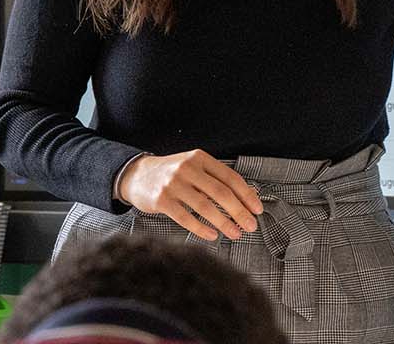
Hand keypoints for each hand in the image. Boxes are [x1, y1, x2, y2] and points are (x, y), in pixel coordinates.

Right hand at [117, 150, 262, 240]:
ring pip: (205, 206)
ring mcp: (173, 184)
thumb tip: (248, 197)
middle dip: (239, 212)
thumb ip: (216, 178)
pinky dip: (201, 228)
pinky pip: (186, 218)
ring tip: (235, 234)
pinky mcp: (161, 200)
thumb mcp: (194, 167)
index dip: (247, 195)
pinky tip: (212, 235)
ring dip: (223, 223)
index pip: (230, 177)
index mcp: (199, 158)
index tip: (257, 211)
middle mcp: (187, 168)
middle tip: (250, 226)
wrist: (136, 175)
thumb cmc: (171, 174)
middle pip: (220, 193)